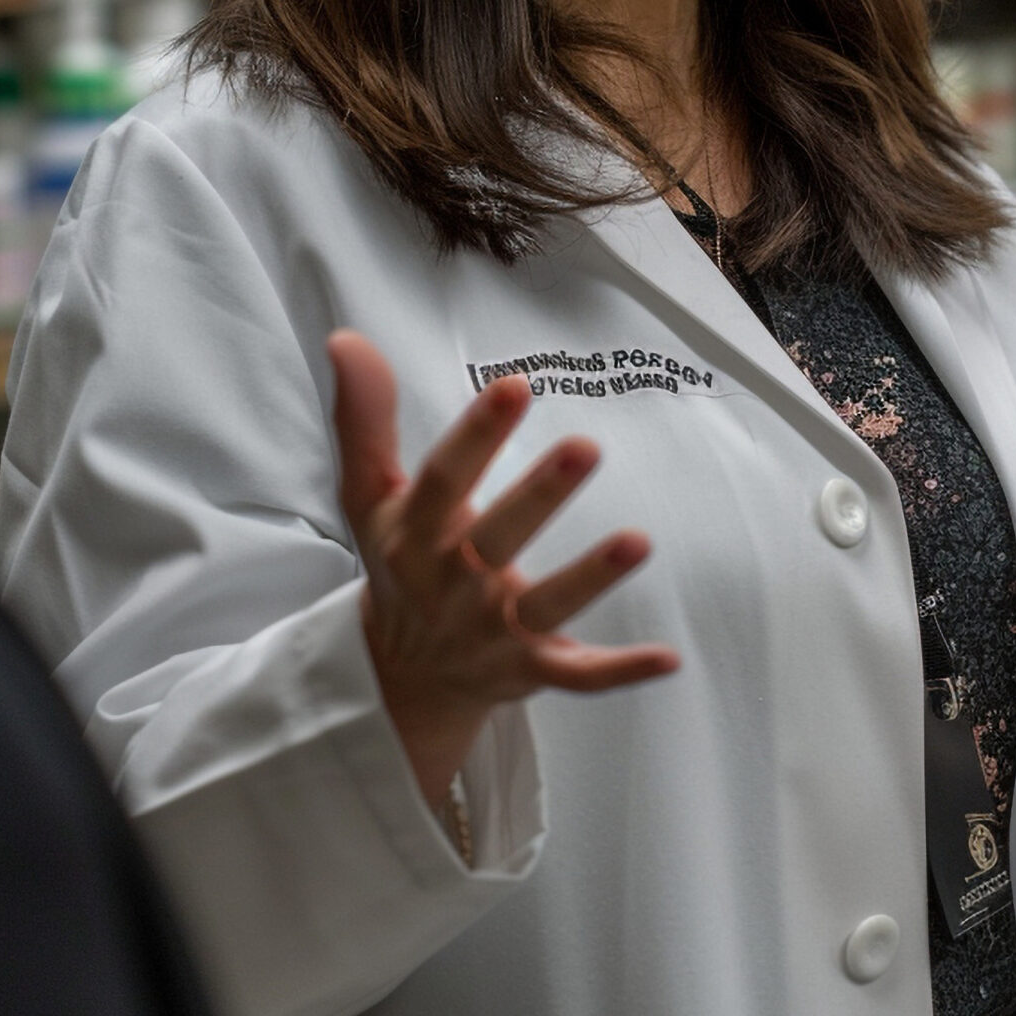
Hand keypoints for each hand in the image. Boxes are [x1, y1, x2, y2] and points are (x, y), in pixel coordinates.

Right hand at [328, 329, 679, 811]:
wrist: (401, 677)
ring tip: (640, 540)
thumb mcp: (371, 497)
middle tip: (586, 446)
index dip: (479, 434)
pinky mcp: (532, 669)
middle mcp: (456, 585)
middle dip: (540, 495)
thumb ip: (365, 419)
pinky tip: (669, 658)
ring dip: (591, 577)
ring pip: (548, 605)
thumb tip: (346, 338)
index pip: (445, 479)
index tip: (515, 385)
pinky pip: (581, 676)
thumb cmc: (399, 565)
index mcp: (417, 536)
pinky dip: (622, 671)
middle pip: (499, 538)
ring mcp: (497, 632)